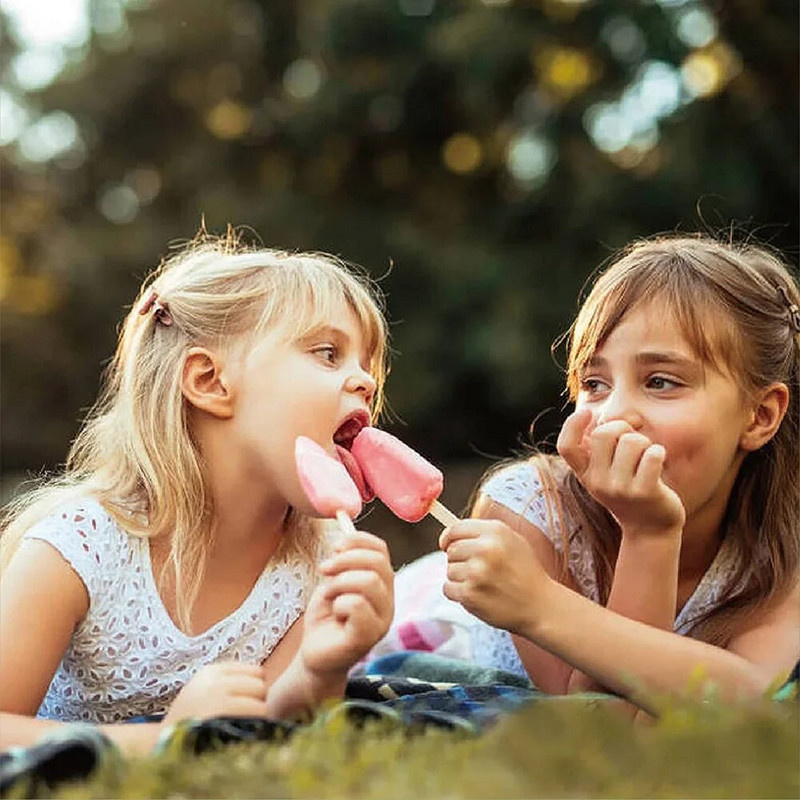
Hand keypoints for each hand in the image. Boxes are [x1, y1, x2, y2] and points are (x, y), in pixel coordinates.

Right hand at [164, 662, 266, 723]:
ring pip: (261, 703)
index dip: (255, 688)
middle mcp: (214, 681)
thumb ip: (229, 680)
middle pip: (260, 686)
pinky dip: (255, 727)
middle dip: (259, 701)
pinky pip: (255, 718)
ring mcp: (216, 699)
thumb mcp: (204, 689)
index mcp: (211, 672)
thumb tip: (265, 677)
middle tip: (248, 716)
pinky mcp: (221, 719)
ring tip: (245, 725)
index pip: (255, 671)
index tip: (248, 701)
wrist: (162, 745)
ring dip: (258, 716)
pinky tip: (243, 733)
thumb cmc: (190, 717)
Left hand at [300, 531, 393, 680]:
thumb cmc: (326, 617)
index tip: (334, 546)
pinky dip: (339, 603)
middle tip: (324, 569)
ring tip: (328, 595)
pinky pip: (357, 605)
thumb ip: (343, 558)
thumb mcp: (333, 581)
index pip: (381, 550)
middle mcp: (388, 602)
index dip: (358, 541)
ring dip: (339, 583)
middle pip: (377, 564)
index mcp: (382, 585)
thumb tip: (343, 520)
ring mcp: (382, 621)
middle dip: (345, 560)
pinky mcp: (368, 637)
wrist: (315, 655)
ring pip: (369, 582)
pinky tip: (334, 613)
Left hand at [439, 519, 550, 635]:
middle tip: (478, 570)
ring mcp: (476, 572)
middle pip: (451, 550)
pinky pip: (448, 588)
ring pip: (449, 570)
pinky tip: (478, 595)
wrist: (541, 606)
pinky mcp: (470, 594)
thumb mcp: (512, 540)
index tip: (447, 545)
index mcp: (495, 531)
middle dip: (459, 560)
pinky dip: (458, 593)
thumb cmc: (525, 572)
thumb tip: (452, 532)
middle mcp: (485, 548)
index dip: (448, 538)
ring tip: (483, 584)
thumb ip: (484, 532)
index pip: (455, 528)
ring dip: (460, 578)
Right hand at [557, 409, 684, 536]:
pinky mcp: (645, 492)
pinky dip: (659, 452)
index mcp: (585, 475)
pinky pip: (653, 454)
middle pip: (603, 434)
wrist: (650, 529)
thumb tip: (606, 416)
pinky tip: (658, 462)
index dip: (572, 425)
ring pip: (632, 441)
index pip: (566, 447)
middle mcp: (598, 482)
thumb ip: (601, 446)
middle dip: (622, 428)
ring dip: (644, 442)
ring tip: (646, 456)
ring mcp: (620, 489)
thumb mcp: (606, 472)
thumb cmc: (629, 490)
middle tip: (632, 440)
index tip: (587, 412)